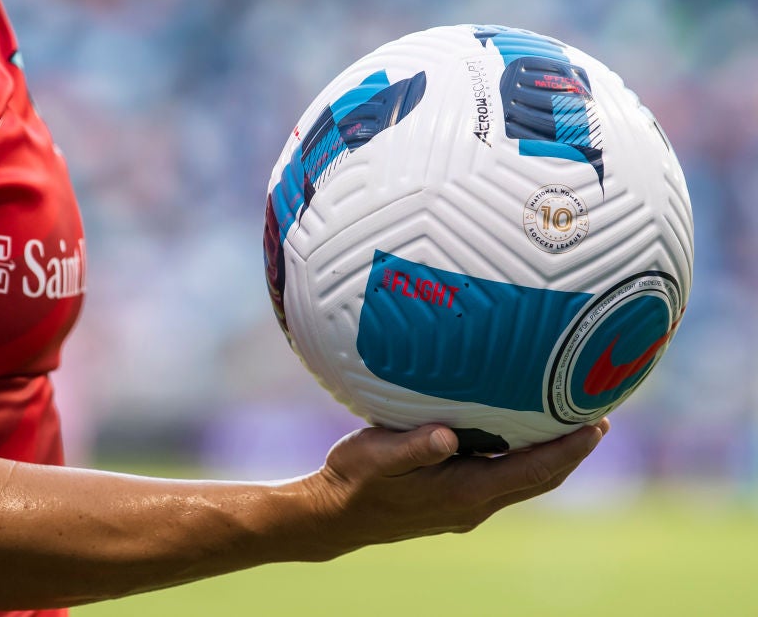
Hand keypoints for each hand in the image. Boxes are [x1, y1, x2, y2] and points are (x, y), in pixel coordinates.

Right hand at [303, 419, 607, 553]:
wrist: (333, 517)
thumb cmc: (352, 479)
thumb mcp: (377, 457)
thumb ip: (414, 447)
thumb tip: (450, 435)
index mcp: (463, 492)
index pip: (532, 470)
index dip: (569, 449)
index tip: (597, 423)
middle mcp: (473, 504)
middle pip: (539, 478)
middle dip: (573, 450)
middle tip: (599, 415)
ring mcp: (466, 507)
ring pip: (525, 482)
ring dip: (553, 456)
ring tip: (573, 425)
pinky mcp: (455, 503)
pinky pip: (505, 481)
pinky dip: (527, 460)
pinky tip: (521, 437)